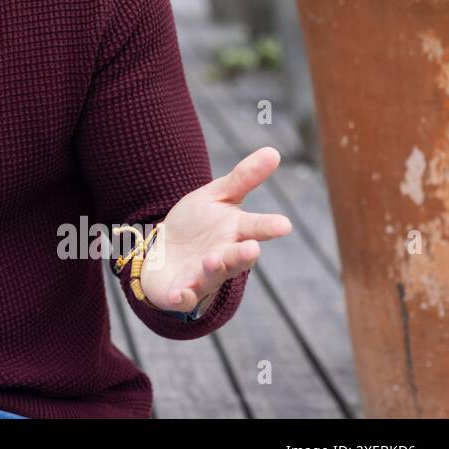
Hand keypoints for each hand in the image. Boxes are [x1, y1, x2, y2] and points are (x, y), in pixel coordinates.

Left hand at [139, 146, 291, 313]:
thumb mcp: (216, 196)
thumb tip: (274, 151)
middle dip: (242, 254)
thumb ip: (244, 178)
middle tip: (252, 248)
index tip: (284, 225)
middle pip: (237, 257)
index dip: (268, 227)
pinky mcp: (181, 291)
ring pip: (213, 275)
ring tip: (212, 259)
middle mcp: (224, 257)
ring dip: (214, 269)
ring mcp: (203, 276)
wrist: (164, 254)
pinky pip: (182, 297)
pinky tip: (180, 294)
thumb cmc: (196, 224)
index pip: (255, 228)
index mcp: (235, 233)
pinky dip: (182, 296)